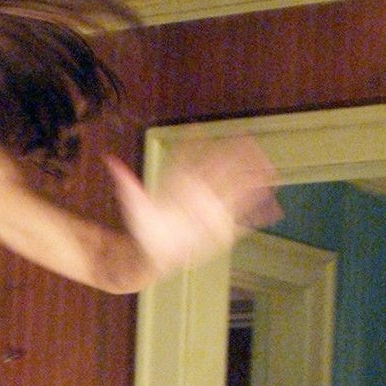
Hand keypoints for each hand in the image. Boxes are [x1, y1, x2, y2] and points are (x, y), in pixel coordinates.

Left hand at [105, 136, 279, 281]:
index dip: (202, 143)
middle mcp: (201, 190)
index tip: (208, 130)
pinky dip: (259, 213)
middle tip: (254, 143)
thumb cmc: (145, 231)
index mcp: (182, 182)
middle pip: (223, 166)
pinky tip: (274, 209)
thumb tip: (111, 163)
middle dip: (240, 154)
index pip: (195, 156)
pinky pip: (244, 218)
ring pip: (238, 188)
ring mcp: (213, 207)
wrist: (153, 254)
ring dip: (255, 178)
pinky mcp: (222, 227)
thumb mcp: (134, 206)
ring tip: (272, 171)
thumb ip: (127, 185)